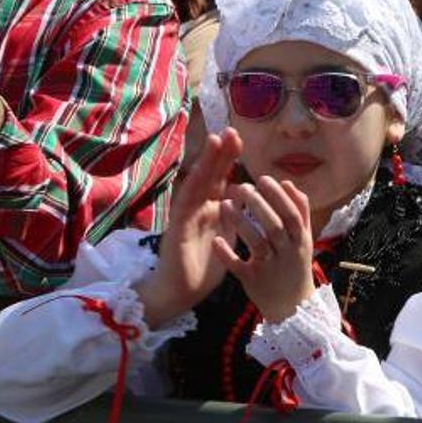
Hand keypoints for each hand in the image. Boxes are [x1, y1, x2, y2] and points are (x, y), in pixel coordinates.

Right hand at [140, 128, 243, 325]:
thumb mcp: (225, 236)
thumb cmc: (203, 266)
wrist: (181, 292)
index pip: (220, 178)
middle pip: (208, 175)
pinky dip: (193, 189)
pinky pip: (185, 207)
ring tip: (214, 141)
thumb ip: (233, 216)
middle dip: (219, 153)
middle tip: (230, 130)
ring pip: (196, 184)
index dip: (229, 159)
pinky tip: (199, 175)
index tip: (239, 139)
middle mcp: (197, 208)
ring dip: (205, 163)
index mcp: (211, 209)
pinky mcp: (177, 229)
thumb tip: (244, 196)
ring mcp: (185, 216)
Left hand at [214, 175, 314, 321]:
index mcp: (300, 241)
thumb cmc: (295, 266)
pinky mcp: (252, 281)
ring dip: (241, 223)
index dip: (278, 196)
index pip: (291, 214)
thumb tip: (288, 183)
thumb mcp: (304, 240)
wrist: (292, 309)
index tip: (262, 178)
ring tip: (225, 204)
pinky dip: (227, 253)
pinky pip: (238, 266)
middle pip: (274, 226)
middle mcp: (287, 254)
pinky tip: (216, 239)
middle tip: (241, 187)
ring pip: (256, 243)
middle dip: (258, 204)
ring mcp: (269, 269)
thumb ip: (299, 211)